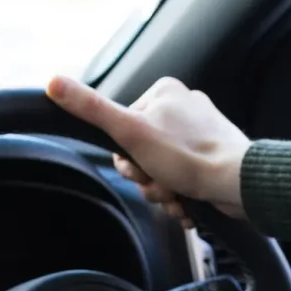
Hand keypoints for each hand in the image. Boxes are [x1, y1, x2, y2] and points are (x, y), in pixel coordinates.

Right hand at [46, 76, 249, 227]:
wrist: (238, 186)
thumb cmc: (189, 158)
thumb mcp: (131, 132)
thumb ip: (92, 109)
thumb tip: (53, 82)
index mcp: (163, 93)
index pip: (123, 131)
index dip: (127, 160)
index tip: (140, 169)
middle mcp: (184, 109)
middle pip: (143, 155)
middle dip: (149, 181)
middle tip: (162, 188)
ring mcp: (201, 136)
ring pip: (163, 173)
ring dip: (165, 195)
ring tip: (179, 200)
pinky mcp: (213, 161)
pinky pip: (184, 183)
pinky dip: (183, 200)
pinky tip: (189, 207)